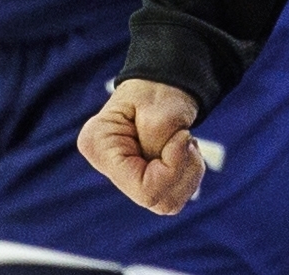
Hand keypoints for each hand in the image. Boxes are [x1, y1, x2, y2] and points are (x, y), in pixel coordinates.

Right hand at [79, 79, 205, 215]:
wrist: (162, 84)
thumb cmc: (158, 90)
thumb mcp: (161, 107)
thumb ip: (159, 138)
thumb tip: (168, 169)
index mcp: (99, 146)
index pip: (143, 188)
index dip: (173, 169)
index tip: (183, 136)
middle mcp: (107, 168)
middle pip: (156, 200)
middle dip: (182, 170)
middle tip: (185, 137)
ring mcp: (125, 179)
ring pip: (168, 203)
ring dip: (188, 172)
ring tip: (184, 142)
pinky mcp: (142, 183)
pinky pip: (173, 198)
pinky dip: (189, 175)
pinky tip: (183, 152)